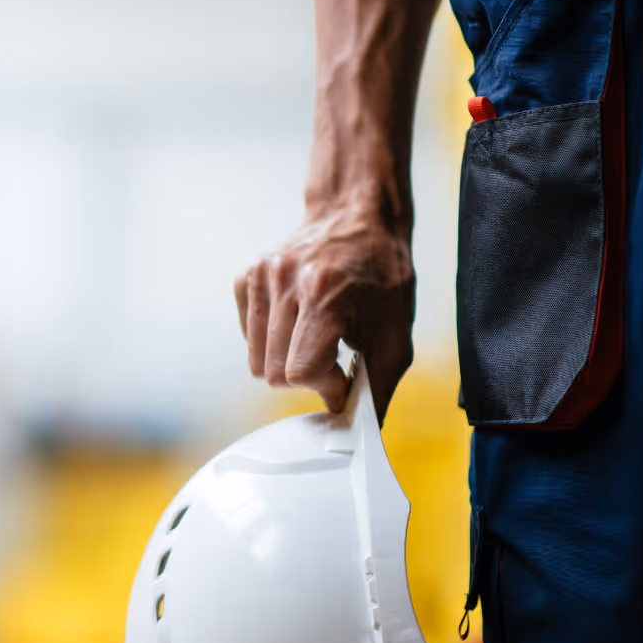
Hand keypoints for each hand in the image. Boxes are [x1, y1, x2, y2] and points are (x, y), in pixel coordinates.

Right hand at [234, 204, 414, 418]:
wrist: (356, 214)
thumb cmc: (382, 270)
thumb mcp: (395, 328)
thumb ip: (381, 382)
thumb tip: (365, 428)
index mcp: (323, 292)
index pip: (300, 370)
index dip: (323, 386)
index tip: (343, 378)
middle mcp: (285, 281)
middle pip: (272, 372)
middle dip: (305, 378)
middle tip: (331, 360)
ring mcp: (260, 276)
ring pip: (255, 359)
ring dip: (285, 362)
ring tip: (314, 340)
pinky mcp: (246, 277)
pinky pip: (246, 335)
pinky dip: (269, 341)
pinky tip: (295, 323)